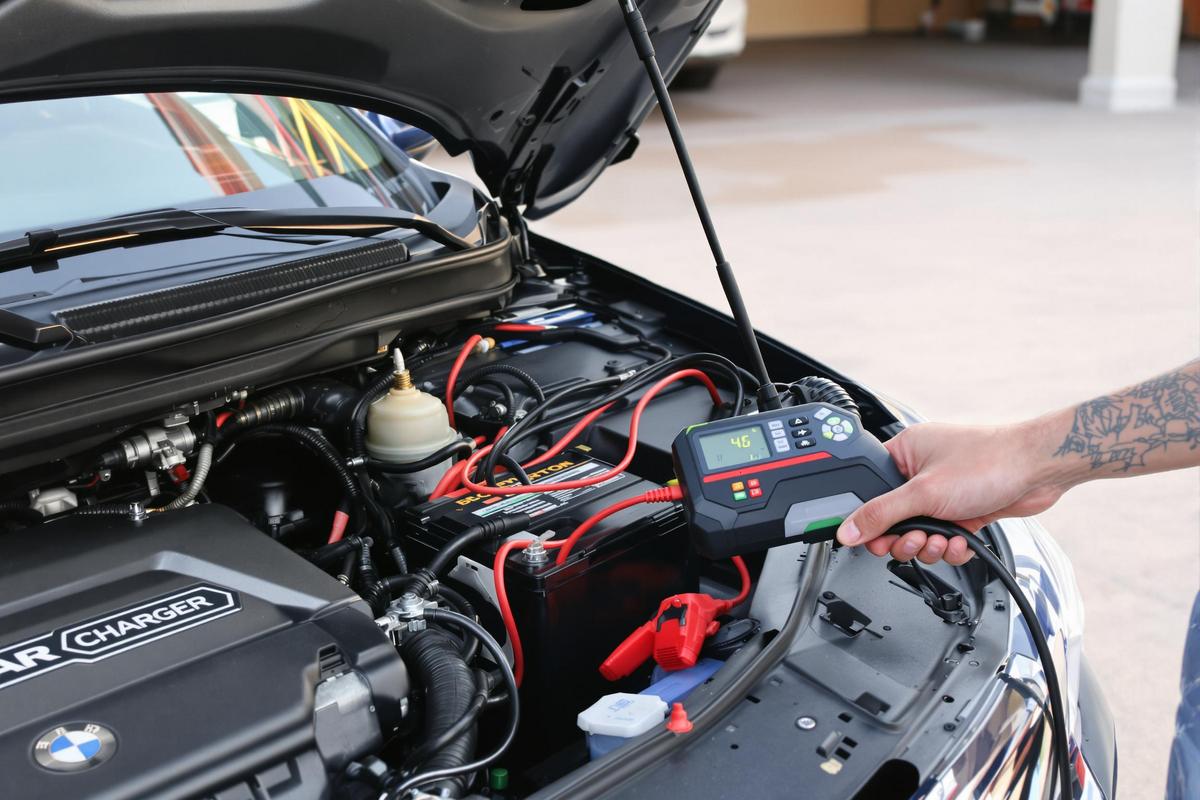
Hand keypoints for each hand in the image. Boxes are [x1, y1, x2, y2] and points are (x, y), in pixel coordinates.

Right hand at [836, 421, 1066, 564]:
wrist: (1039, 470)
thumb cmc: (989, 461)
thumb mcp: (923, 493)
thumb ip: (881, 514)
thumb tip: (848, 530)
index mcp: (902, 452)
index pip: (869, 491)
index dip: (869, 520)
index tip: (873, 538)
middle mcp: (920, 472)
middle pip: (893, 519)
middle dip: (906, 538)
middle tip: (915, 541)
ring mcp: (943, 493)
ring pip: (920, 533)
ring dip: (931, 544)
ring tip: (943, 540)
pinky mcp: (963, 511)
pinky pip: (944, 538)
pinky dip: (951, 546)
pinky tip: (961, 541)